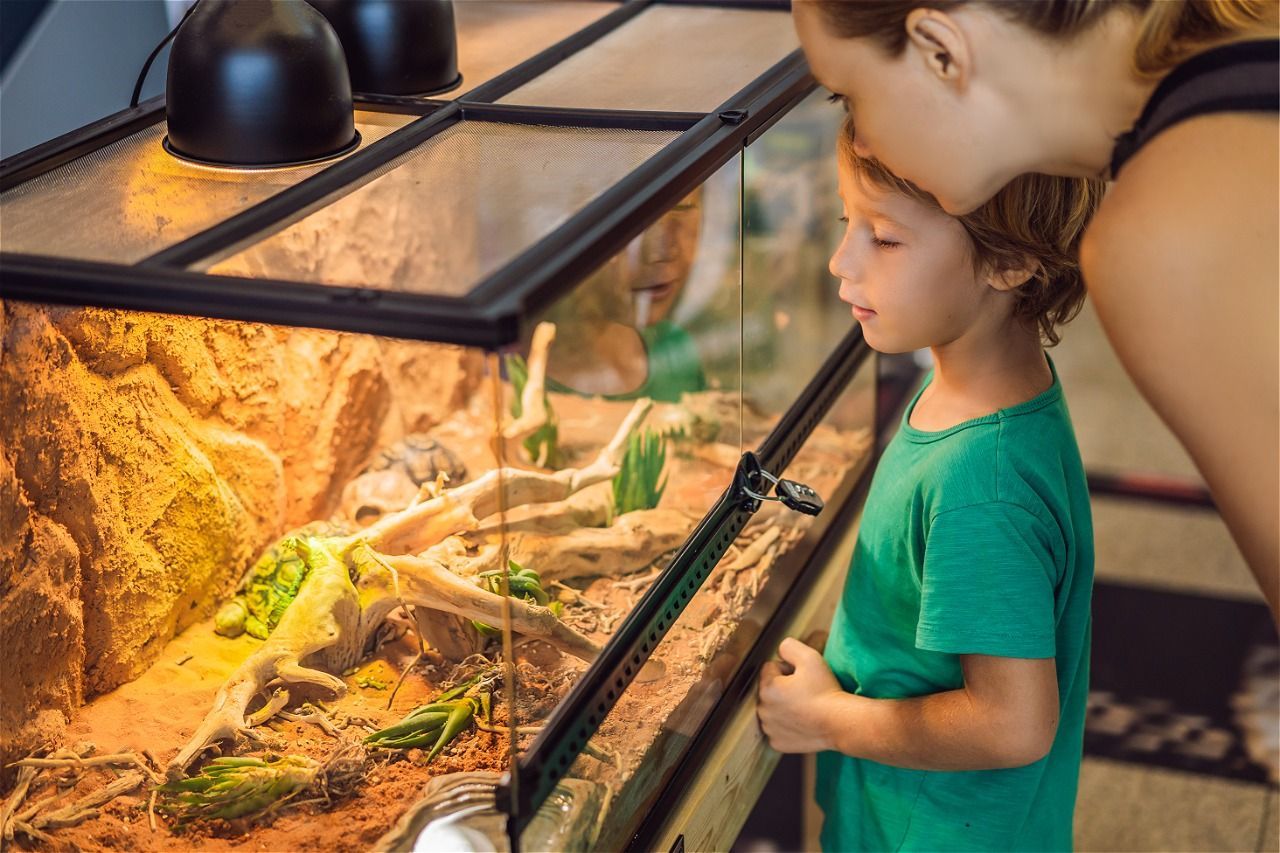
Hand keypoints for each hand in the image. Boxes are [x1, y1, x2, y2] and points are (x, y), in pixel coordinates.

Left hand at [756, 636, 844, 752]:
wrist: (840, 723)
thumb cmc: (826, 691)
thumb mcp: (810, 657)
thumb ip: (789, 646)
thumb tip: (781, 649)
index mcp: (767, 688)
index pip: (770, 668)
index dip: (788, 668)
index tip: (803, 677)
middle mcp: (763, 710)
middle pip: (769, 690)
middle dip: (783, 688)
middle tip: (805, 692)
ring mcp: (769, 729)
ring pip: (773, 710)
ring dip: (784, 707)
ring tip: (805, 708)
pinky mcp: (778, 743)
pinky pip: (778, 729)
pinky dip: (788, 726)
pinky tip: (803, 723)